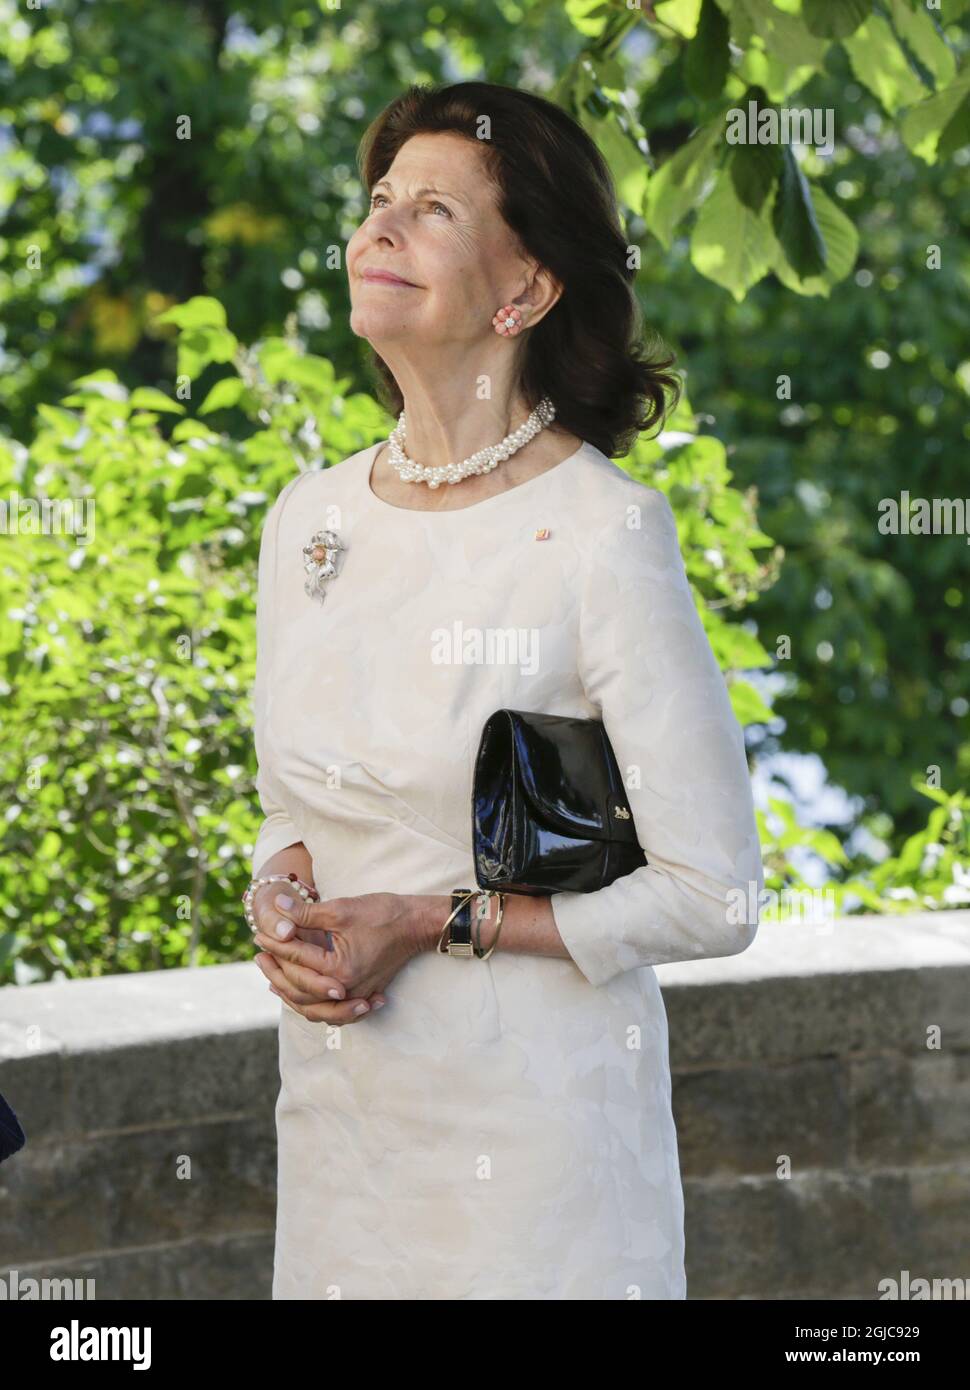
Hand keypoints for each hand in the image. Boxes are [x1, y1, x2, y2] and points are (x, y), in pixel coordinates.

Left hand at [249, 881, 382, 1026]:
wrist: (416, 925)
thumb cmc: (383, 914)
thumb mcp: (341, 909)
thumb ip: (305, 913)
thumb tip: (276, 906)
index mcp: (339, 969)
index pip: (297, 958)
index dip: (275, 943)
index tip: (258, 933)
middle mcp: (346, 989)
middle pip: (299, 989)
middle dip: (276, 971)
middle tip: (259, 956)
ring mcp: (355, 996)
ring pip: (312, 1007)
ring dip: (289, 993)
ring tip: (271, 978)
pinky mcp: (361, 995)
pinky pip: (329, 1009)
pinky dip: (310, 1003)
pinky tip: (298, 994)